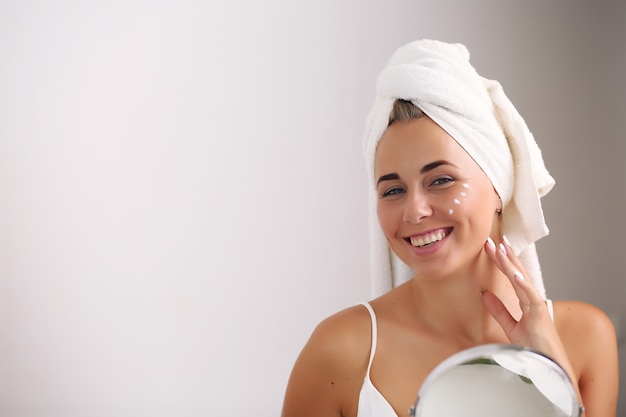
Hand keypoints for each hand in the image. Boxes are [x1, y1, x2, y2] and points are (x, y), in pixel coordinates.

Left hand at [482, 236, 560, 353]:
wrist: (548, 368)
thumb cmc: (534, 349)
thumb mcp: (511, 327)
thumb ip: (500, 311)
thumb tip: (485, 295)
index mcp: (526, 301)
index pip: (511, 276)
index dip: (502, 262)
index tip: (491, 248)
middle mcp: (532, 300)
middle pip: (517, 273)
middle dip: (505, 256)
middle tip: (492, 240)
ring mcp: (537, 306)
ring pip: (522, 280)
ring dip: (512, 264)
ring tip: (501, 248)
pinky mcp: (540, 315)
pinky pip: (531, 296)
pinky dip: (522, 284)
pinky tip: (514, 273)